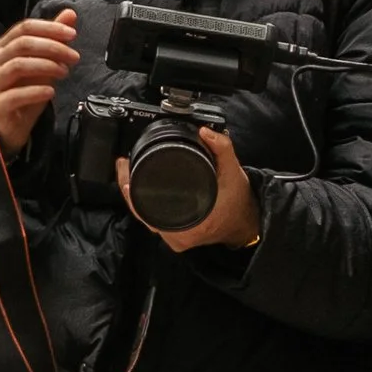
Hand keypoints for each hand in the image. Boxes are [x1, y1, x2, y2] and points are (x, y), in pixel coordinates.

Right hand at [0, 7, 79, 154]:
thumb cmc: (25, 90)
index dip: (49, 28)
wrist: (10, 124)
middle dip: (52, 47)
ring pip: (18, 66)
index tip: (72, 34)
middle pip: (22, 44)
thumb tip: (70, 13)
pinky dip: (36, 91)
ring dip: (46, 66)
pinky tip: (51, 92)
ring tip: (64, 72)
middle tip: (74, 57)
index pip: (24, 28)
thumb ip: (54, 39)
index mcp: (3, 47)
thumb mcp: (43, 63)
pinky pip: (15, 95)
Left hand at [119, 125, 260, 253]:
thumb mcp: (233, 172)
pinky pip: (153, 220)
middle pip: (142, 212)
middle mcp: (177, 237)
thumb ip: (222, 149)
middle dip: (130, 187)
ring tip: (127, 172)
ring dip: (136, 195)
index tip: (125, 170)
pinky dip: (145, 204)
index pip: (147, 211)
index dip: (132, 191)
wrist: (247, 223)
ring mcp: (174, 239)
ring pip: (146, 217)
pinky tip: (139, 187)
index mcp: (188, 226)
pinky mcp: (175, 236)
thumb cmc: (239, 201)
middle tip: (124, 165)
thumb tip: (205, 132)